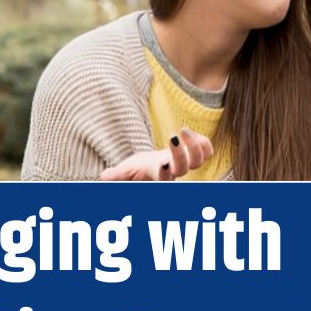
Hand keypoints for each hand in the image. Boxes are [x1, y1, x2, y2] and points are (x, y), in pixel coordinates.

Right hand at [99, 128, 213, 180]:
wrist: (153, 167)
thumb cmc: (138, 171)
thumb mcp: (126, 171)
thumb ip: (117, 175)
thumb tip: (103, 178)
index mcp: (159, 178)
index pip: (164, 180)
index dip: (165, 174)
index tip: (162, 164)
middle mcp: (175, 172)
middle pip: (184, 169)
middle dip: (180, 154)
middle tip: (173, 138)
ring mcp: (187, 164)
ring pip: (199, 161)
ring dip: (194, 145)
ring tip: (183, 130)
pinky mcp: (195, 155)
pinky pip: (208, 152)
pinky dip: (203, 142)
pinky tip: (189, 133)